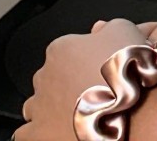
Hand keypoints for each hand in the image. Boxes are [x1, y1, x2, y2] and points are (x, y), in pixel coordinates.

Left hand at [17, 19, 153, 140]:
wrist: (130, 110)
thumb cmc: (126, 71)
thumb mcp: (125, 30)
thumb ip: (107, 26)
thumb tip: (99, 28)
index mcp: (61, 48)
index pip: (64, 51)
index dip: (81, 60)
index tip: (94, 69)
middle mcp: (45, 75)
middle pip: (49, 77)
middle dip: (63, 84)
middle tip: (88, 92)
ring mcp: (39, 106)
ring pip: (35, 105)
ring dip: (49, 108)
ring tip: (72, 115)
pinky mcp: (38, 133)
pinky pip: (26, 132)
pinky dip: (38, 132)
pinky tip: (56, 131)